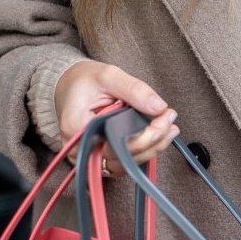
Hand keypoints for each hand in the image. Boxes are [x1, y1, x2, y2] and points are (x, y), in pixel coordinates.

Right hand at [57, 61, 178, 175]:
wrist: (71, 86)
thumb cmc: (84, 81)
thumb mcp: (107, 76)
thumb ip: (133, 89)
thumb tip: (159, 107)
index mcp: (77, 129)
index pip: (115, 144)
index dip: (144, 136)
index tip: (164, 116)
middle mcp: (81, 150)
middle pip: (124, 157)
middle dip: (153, 140)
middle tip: (169, 117)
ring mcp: (92, 157)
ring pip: (128, 163)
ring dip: (153, 147)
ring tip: (169, 125)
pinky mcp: (103, 158)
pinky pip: (127, 161)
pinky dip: (146, 149)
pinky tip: (161, 134)